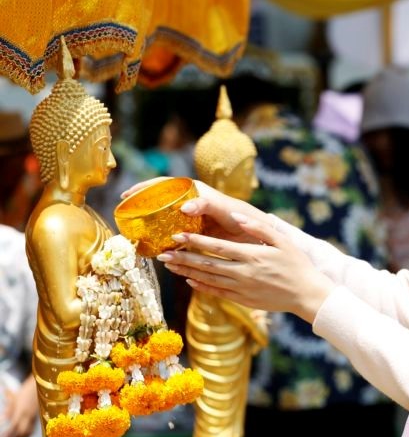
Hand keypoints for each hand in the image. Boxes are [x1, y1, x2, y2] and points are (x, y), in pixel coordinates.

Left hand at [2, 375, 37, 436]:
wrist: (42, 384)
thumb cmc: (27, 389)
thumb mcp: (15, 397)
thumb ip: (9, 409)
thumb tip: (2, 420)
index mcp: (22, 410)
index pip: (14, 426)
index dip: (8, 434)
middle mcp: (29, 415)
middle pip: (22, 432)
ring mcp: (34, 416)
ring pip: (28, 432)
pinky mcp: (37, 417)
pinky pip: (32, 429)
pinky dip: (26, 435)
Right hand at [121, 178, 271, 242]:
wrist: (256, 237)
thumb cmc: (242, 217)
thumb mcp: (224, 208)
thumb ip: (205, 204)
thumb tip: (183, 207)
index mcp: (195, 192)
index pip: (164, 185)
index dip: (145, 188)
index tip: (128, 195)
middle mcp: (190, 205)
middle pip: (160, 204)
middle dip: (142, 209)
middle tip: (125, 217)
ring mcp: (190, 221)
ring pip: (164, 223)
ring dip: (151, 229)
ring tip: (136, 236)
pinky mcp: (194, 237)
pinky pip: (174, 239)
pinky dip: (164, 245)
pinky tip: (157, 252)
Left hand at [158, 212, 334, 322]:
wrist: (306, 294)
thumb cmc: (296, 264)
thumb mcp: (282, 241)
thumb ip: (258, 228)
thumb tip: (236, 216)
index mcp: (252, 256)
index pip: (217, 247)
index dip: (195, 241)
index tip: (177, 235)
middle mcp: (243, 273)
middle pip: (206, 264)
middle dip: (183, 258)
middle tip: (162, 253)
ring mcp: (242, 288)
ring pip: (208, 279)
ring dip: (187, 272)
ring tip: (170, 265)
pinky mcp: (243, 299)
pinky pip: (217, 292)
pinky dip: (201, 286)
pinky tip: (189, 279)